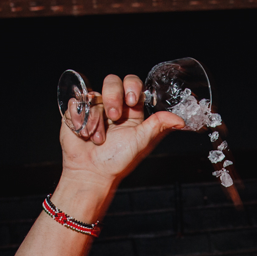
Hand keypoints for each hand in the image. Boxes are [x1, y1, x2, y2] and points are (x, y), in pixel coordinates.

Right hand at [58, 73, 184, 191]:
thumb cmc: (117, 161)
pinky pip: (75, 103)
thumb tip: (181, 120)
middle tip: (114, 118)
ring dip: (96, 118)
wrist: (91, 173)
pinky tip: (83, 134)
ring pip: (93, 95)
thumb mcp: (142, 141)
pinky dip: (79, 119)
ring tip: (97, 138)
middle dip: (112, 97)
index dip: (131, 86)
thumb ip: (159, 125)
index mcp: (130, 111)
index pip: (132, 84)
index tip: (131, 101)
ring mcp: (93, 109)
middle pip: (112, 82)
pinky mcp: (76, 113)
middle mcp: (112, 107)